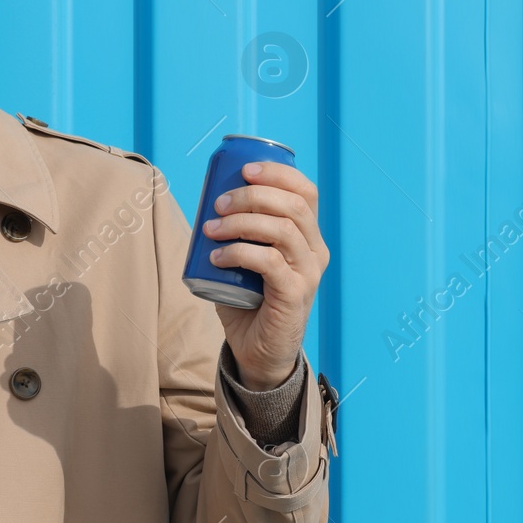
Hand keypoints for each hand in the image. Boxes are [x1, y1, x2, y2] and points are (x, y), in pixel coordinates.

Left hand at [202, 161, 327, 389]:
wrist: (258, 352)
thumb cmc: (248, 301)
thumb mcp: (246, 259)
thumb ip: (238, 232)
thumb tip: (208, 198)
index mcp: (307, 236)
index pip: (305, 192)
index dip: (278, 174)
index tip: (244, 169)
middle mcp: (315, 251)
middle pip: (292, 205)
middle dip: (252, 195)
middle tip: (218, 202)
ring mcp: (308, 273)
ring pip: (282, 230)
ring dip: (241, 222)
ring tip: (211, 228)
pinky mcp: (295, 295)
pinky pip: (270, 262)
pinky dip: (239, 252)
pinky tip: (216, 256)